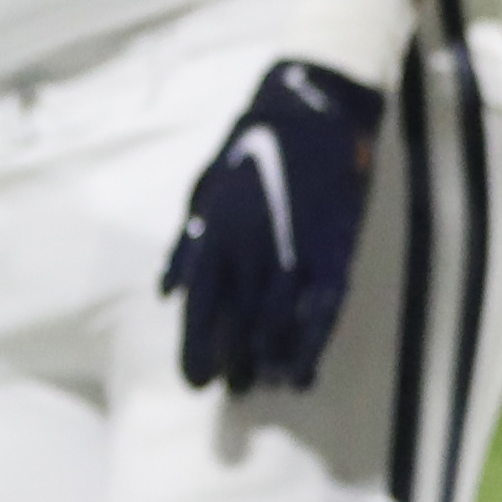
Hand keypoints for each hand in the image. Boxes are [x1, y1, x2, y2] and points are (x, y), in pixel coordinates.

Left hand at [161, 59, 381, 391]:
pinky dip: (312, 346)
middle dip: (236, 362)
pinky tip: (305, 372)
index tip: (196, 382)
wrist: (312, 112)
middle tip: (235, 390)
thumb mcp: (203, 190)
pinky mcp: (333, 252)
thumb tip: (167, 290)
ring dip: (272, 361)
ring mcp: (293, 253)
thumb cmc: (252, 149)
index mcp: (214, 236)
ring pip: (278, 324)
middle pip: (239, 323)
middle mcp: (250, 251)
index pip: (200, 307)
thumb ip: (186, 245)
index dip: (197, 348)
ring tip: (270, 386)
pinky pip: (321, 311)